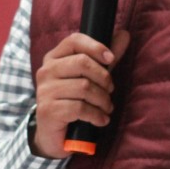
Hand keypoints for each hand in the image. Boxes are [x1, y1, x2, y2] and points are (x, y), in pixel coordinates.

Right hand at [30, 30, 129, 157]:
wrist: (53, 134)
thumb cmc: (73, 99)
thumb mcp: (90, 76)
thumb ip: (105, 57)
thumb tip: (125, 34)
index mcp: (54, 57)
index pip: (74, 40)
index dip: (96, 47)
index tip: (111, 59)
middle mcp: (46, 71)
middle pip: (82, 63)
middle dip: (104, 77)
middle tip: (111, 89)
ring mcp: (45, 90)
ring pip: (84, 87)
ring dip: (103, 99)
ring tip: (107, 107)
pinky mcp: (48, 110)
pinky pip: (80, 108)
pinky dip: (96, 115)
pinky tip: (101, 120)